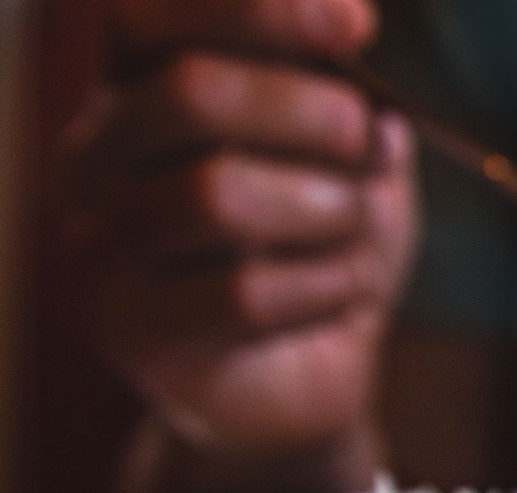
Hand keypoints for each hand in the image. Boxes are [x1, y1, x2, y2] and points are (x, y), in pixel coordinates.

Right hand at [63, 0, 417, 451]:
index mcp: (138, 92)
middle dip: (309, 112)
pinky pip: (246, 292)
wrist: (309, 377)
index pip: (153, 13)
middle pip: (189, 93)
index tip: (356, 26)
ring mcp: (106, 249)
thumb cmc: (323, 252)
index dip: (258, 9)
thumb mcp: (354, 162)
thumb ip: (352, 103)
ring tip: (349, 234)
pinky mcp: (138, 335)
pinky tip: (336, 299)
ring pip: (219, 195)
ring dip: (325, 210)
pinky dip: (324, 288)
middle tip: (362, 141)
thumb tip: (360, 61)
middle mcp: (99, 160)